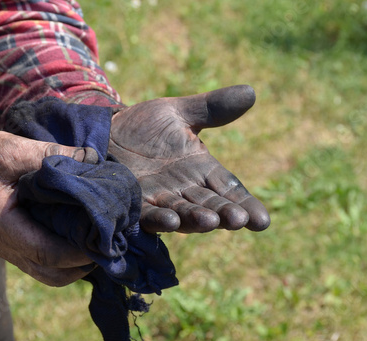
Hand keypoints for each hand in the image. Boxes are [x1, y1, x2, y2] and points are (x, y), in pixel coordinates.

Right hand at [0, 131, 97, 285]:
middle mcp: (6, 247)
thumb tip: (92, 159)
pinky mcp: (17, 246)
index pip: (47, 252)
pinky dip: (67, 259)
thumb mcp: (13, 150)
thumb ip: (50, 155)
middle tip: (109, 245)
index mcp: (3, 226)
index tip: (105, 239)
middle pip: (52, 274)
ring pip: (50, 275)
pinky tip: (83, 238)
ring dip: (77, 266)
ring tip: (99, 244)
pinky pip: (45, 264)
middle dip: (84, 265)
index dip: (79, 252)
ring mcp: (11, 250)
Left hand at [109, 85, 269, 232]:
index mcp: (201, 170)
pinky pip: (149, 215)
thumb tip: (251, 92)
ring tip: (212, 222)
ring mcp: (160, 199)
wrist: (104, 133)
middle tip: (241, 220)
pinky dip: (161, 220)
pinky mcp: (134, 204)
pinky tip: (172, 222)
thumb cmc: (144, 126)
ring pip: (184, 213)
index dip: (245, 204)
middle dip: (226, 214)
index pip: (228, 189)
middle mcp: (184, 190)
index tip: (262, 220)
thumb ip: (212, 108)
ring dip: (197, 219)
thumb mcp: (178, 112)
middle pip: (211, 205)